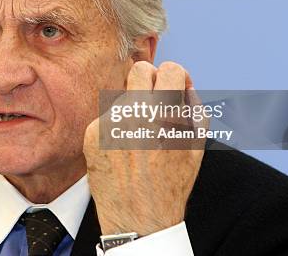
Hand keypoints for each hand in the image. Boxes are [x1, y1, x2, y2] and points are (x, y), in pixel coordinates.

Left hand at [83, 61, 204, 235]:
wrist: (138, 218)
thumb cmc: (171, 184)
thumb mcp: (195, 146)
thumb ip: (193, 108)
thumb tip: (183, 84)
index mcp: (165, 115)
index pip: (172, 69)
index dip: (176, 78)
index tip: (174, 88)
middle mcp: (135, 114)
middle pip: (140, 70)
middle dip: (151, 79)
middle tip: (154, 97)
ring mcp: (110, 123)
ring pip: (123, 95)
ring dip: (133, 107)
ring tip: (139, 136)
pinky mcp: (92, 134)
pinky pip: (106, 116)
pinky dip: (115, 126)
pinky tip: (122, 149)